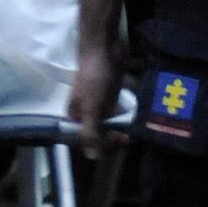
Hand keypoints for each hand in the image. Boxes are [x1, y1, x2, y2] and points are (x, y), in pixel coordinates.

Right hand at [68, 36, 125, 159]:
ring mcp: (97, 105)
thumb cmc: (95, 78)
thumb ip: (90, 133)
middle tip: (128, 136)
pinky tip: (132, 120)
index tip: (119, 139)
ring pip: (108, 126)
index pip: (87, 142)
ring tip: (132, 131)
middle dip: (113, 139)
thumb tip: (92, 158)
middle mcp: (84, 114)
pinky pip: (115, 114)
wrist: (104, 49)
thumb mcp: (91, 108)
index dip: (102, 145)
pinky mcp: (109, 97)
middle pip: (98, 135)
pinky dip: (123, 119)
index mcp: (75, 117)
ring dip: (119, 131)